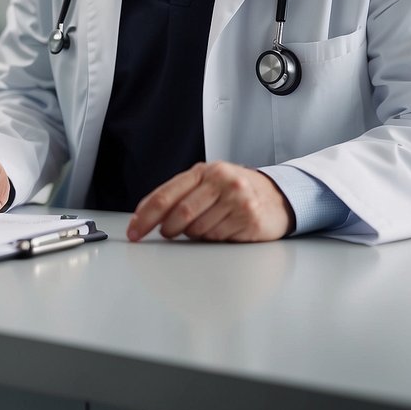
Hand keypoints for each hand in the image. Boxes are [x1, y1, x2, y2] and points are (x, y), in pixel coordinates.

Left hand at [126, 162, 293, 242]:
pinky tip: (223, 228)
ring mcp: (237, 200)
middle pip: (180, 214)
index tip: (133, 232)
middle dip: (167, 229)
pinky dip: (213, 238)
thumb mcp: (207, 183)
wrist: (277, 197)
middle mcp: (221, 182)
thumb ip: (180, 195)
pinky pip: (217, 237)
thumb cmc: (234, 191)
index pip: (165, 195)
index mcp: (204, 171)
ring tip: (205, 224)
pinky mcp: (249, 219)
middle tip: (165, 234)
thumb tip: (145, 216)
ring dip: (193, 234)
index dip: (145, 216)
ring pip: (198, 229)